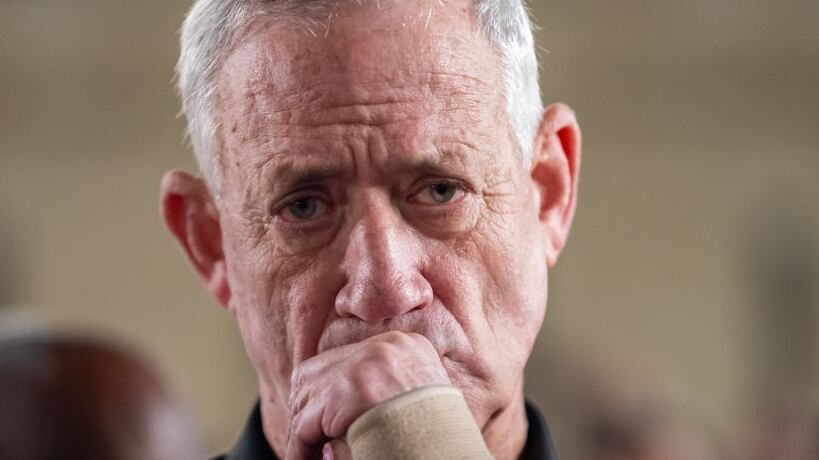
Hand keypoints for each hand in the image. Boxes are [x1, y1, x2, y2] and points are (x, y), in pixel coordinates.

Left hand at [285, 331, 450, 459]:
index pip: (346, 358)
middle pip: (318, 371)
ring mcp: (362, 368)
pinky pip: (305, 424)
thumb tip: (344, 406)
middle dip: (308, 408)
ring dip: (303, 429)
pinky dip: (300, 447)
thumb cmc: (437, 436)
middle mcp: (382, 348)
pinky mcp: (344, 395)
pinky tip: (304, 458)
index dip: (327, 392)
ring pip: (307, 397)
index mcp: (405, 346)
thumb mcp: (420, 398)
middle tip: (309, 438)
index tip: (320, 419)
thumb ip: (387, 387)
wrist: (447, 452)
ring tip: (307, 452)